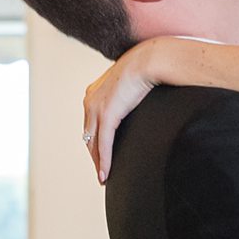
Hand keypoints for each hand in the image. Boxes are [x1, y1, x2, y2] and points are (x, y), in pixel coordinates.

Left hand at [83, 50, 157, 181]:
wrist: (149, 60)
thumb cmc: (146, 68)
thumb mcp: (130, 83)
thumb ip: (126, 95)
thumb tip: (134, 100)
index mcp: (94, 92)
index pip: (90, 123)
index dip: (94, 141)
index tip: (100, 155)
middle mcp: (90, 100)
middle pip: (89, 136)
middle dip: (94, 156)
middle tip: (101, 172)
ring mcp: (96, 108)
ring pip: (93, 143)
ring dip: (98, 163)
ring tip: (103, 177)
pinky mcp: (107, 115)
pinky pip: (103, 144)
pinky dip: (105, 161)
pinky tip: (106, 174)